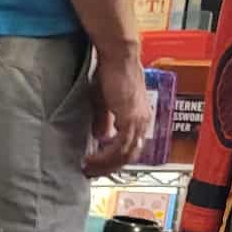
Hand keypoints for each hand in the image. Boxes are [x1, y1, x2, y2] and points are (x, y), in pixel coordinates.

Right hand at [85, 51, 152, 176]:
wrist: (119, 57)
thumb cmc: (111, 73)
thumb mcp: (105, 102)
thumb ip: (105, 120)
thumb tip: (101, 136)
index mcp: (140, 118)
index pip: (130, 147)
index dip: (114, 160)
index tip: (96, 165)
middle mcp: (143, 122)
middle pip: (129, 155)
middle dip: (108, 168)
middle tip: (90, 173)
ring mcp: (138, 121)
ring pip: (125, 154)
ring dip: (105, 165)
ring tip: (88, 169)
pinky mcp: (130, 119)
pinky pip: (119, 147)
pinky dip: (105, 157)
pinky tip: (91, 159)